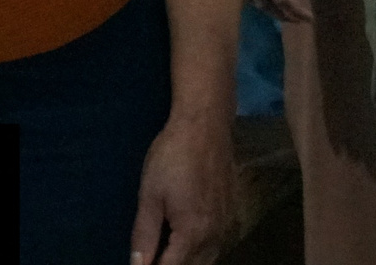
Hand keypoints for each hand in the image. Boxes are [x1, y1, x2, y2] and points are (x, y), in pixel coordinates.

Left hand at [129, 111, 233, 264]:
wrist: (205, 125)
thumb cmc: (172, 157)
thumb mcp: (150, 197)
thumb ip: (144, 237)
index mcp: (192, 232)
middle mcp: (215, 232)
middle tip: (151, 260)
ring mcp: (226, 221)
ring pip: (209, 258)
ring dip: (189, 263)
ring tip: (166, 255)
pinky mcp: (231, 210)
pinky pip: (217, 243)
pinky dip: (202, 252)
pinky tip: (187, 245)